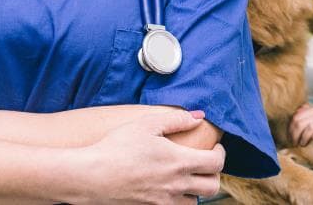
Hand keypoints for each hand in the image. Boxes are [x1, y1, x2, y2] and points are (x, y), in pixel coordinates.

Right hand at [77, 109, 224, 203]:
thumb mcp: (146, 125)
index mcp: (179, 162)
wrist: (92, 176)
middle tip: (205, 165)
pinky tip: (167, 191)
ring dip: (195, 191)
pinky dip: (177, 201)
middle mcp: (176, 185)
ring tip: (185, 179)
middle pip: (213, 187)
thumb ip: (176, 120)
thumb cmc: (116, 147)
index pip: (216, 163)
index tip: (215, 148)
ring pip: (194, 203)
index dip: (221, 154)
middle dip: (214, 175)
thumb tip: (198, 116)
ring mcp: (164, 202)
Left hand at [289, 103, 312, 146]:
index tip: (290, 137)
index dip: (290, 128)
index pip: (296, 116)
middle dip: (294, 134)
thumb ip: (304, 119)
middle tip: (294, 143)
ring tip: (301, 144)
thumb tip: (289, 120)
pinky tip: (309, 143)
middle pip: (300, 121)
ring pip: (308, 127)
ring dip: (302, 138)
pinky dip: (311, 138)